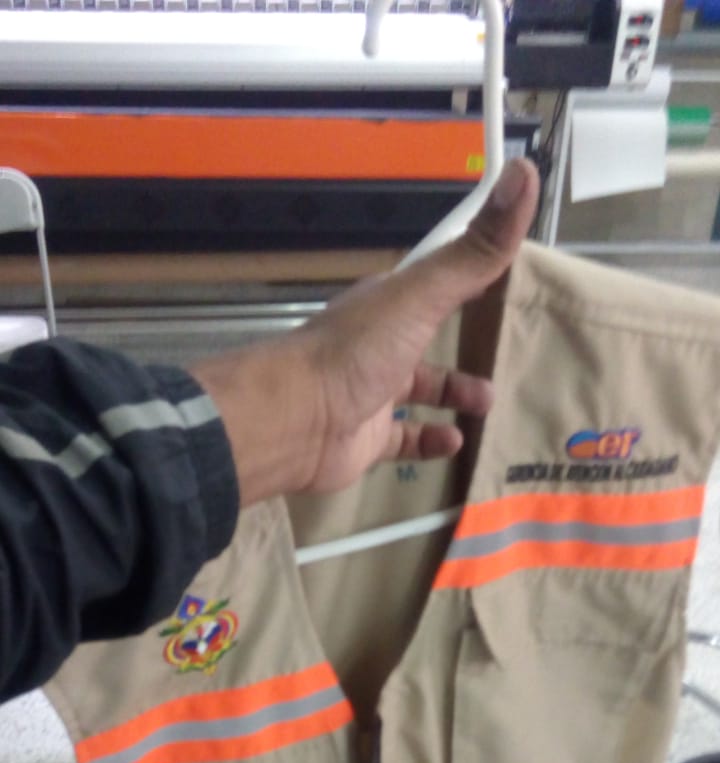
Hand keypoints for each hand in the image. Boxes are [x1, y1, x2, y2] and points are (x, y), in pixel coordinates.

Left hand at [191, 158, 538, 504]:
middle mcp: (377, 343)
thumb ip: (474, 250)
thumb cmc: (357, 350)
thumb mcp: (423, 293)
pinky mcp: (366, 438)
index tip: (506, 277)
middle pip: (427, 337)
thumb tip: (526, 172)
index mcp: (388, 302)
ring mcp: (370, 391)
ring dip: (454, 394)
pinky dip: (431, 441)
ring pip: (418, 390)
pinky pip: (405, 438)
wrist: (294, 419)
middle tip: (504, 354)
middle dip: (464, 343)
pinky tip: (455, 442)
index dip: (468, 276)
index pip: (436, 281)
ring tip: (488, 404)